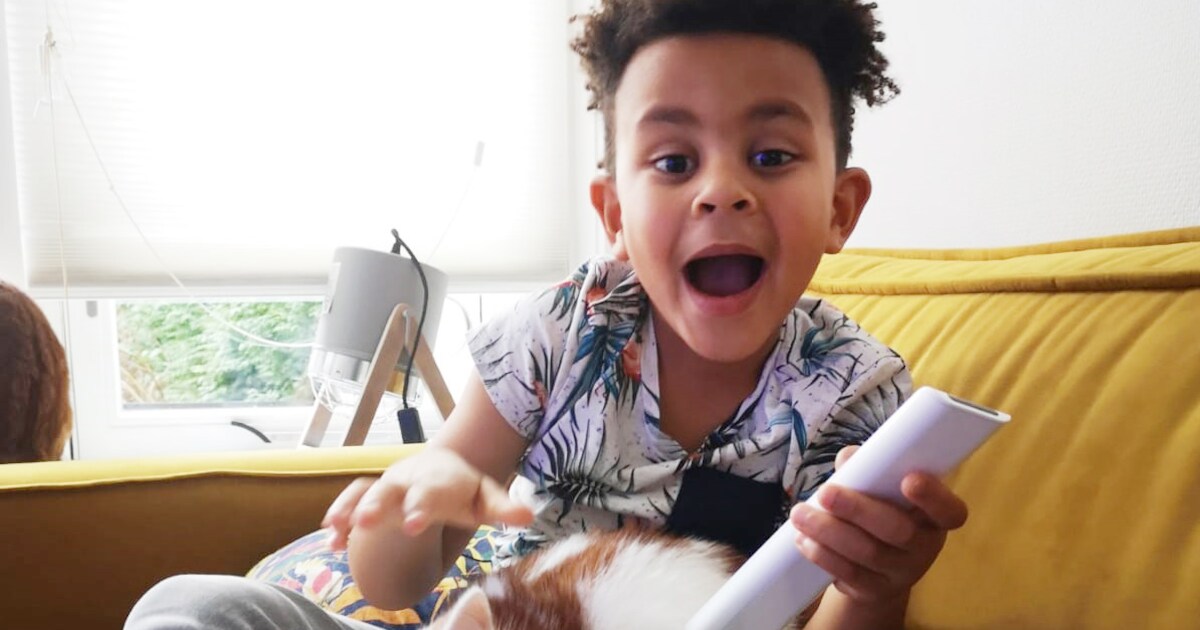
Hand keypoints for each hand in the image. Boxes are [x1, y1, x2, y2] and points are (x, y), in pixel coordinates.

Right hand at [321, 448, 533, 549]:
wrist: (439, 467)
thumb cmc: (463, 491)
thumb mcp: (485, 499)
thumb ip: (503, 507)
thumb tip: (528, 515)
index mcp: (438, 480)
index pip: (430, 492)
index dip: (420, 507)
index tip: (413, 526)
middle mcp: (408, 480)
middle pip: (391, 488)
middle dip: (377, 504)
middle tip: (367, 522)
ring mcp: (387, 486)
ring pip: (365, 491)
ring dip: (351, 508)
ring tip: (337, 529)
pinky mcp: (369, 496)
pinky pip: (350, 500)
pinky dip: (339, 516)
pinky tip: (331, 539)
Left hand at [789, 445, 968, 603]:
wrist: (877, 567)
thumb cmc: (881, 512)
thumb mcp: (882, 490)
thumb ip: (870, 468)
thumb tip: (850, 458)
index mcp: (934, 517)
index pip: (950, 512)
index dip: (933, 497)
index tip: (909, 479)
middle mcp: (925, 547)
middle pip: (897, 531)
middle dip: (857, 510)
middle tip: (825, 492)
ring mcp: (902, 573)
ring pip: (867, 553)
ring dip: (828, 531)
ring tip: (800, 513)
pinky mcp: (875, 590)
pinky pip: (848, 574)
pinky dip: (822, 554)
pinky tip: (803, 539)